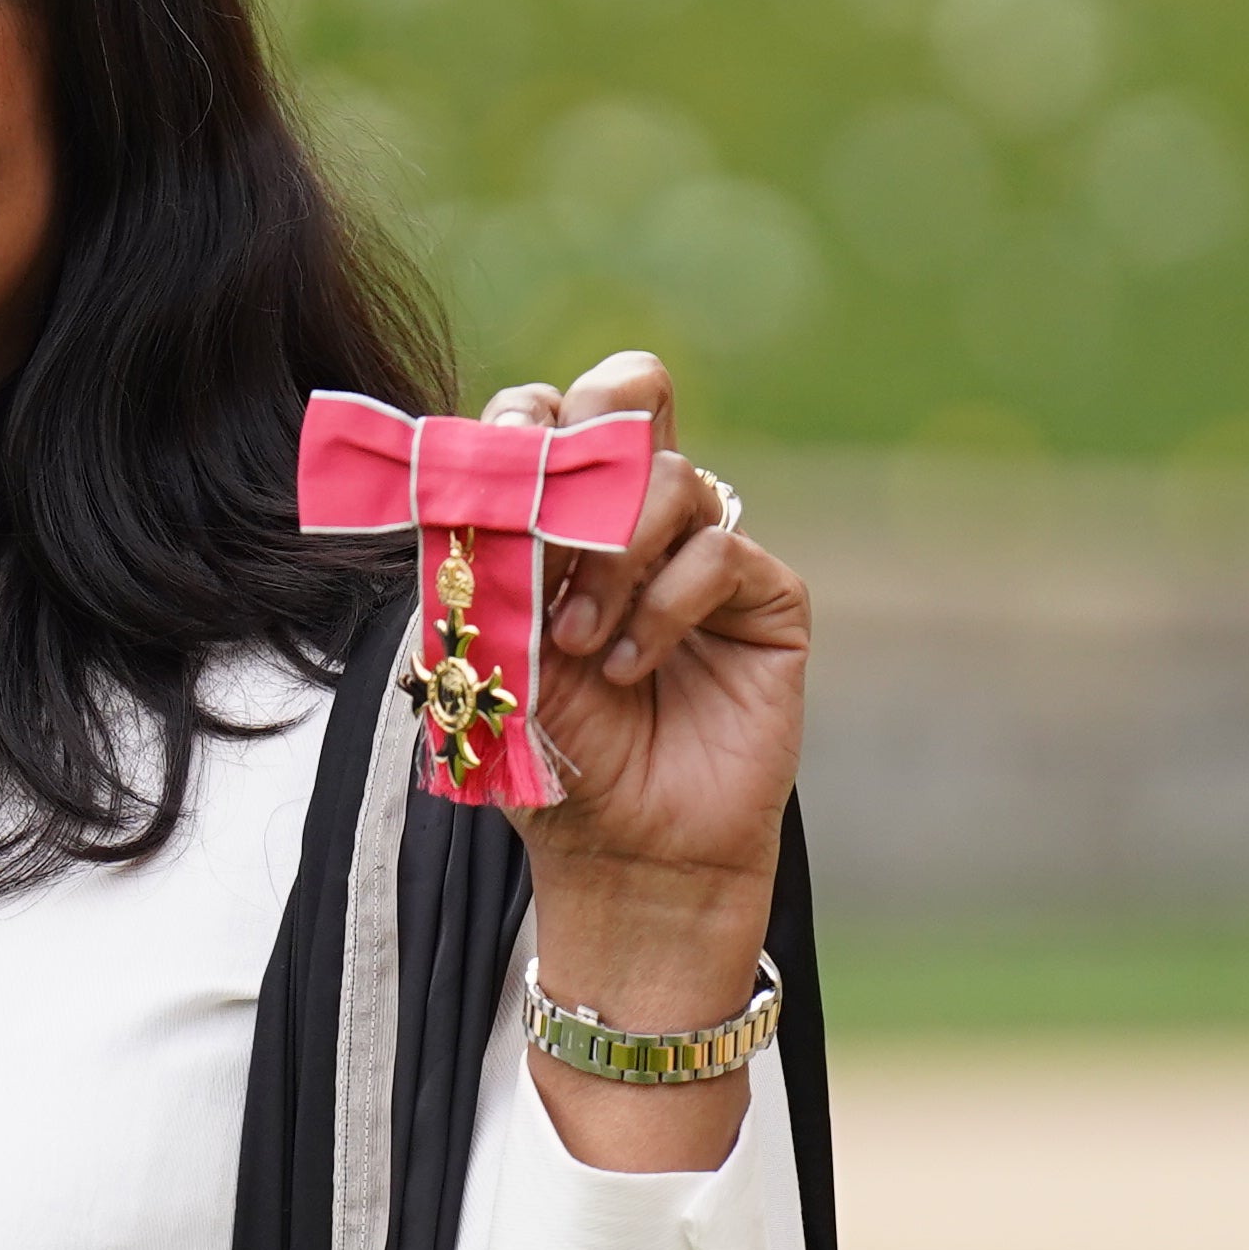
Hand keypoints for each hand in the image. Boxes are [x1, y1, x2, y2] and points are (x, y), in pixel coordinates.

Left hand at [488, 352, 807, 1168]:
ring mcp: (705, 556)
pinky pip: (721, 551)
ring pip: (671, 477)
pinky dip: (664, 605)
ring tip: (575, 641)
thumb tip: (483, 471)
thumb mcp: (495, 649)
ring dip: (610, 554)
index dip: (522, 418)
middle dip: (584, 433)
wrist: (624, 852)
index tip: (490, 461)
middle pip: (629, 397)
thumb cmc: (553, 757)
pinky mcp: (765, 601)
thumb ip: (489, 560)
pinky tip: (629, 669)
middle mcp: (636, 523)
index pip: (550, 414)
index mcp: (563, 516)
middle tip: (547, 499)